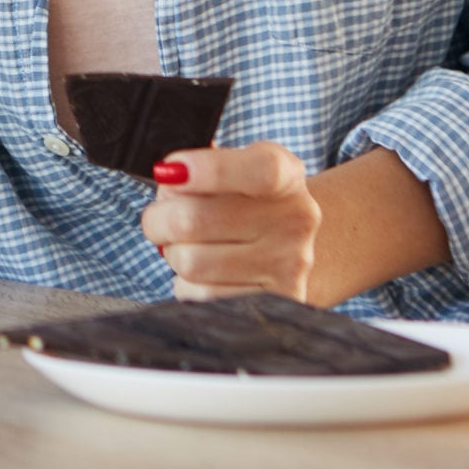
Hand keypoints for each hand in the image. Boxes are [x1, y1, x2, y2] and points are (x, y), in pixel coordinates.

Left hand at [139, 141, 323, 302]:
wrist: (310, 246)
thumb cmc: (257, 202)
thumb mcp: (244, 169)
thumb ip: (207, 166)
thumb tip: (170, 177)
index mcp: (287, 176)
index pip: (260, 171)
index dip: (210, 170)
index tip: (170, 171)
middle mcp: (295, 220)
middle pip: (196, 220)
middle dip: (159, 218)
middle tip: (158, 217)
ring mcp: (288, 266)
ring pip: (191, 263)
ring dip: (171, 252)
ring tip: (181, 244)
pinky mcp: (274, 303)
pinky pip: (200, 295)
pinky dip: (185, 282)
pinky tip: (201, 270)